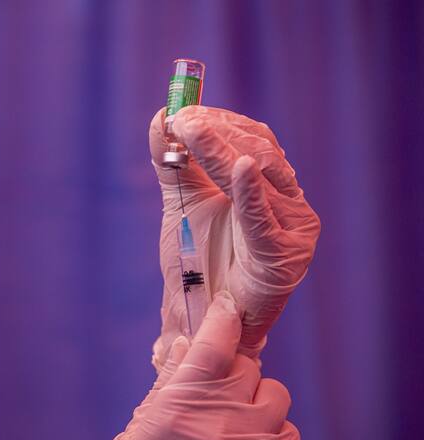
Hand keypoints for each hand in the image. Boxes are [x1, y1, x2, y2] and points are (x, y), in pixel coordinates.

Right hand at [113, 292, 299, 439]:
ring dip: (257, 401)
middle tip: (216, 391)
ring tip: (234, 424)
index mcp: (184, 402)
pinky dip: (272, 433)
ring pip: (274, 395)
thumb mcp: (145, 424)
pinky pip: (289, 431)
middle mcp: (225, 417)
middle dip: (234, 372)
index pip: (214, 341)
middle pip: (248, 365)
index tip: (228, 306)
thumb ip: (170, 383)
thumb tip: (189, 344)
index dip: (223, 317)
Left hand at [149, 106, 319, 367]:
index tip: (183, 110)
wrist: (202, 316)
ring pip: (259, 176)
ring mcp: (291, 227)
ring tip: (193, 132)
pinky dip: (251, 192)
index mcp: (267, 186)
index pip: (251, 137)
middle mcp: (286, 201)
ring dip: (222, 150)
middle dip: (217, 131)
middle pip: (258, 149)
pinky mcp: (284, 255)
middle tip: (182, 120)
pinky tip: (238, 166)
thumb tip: (160, 119)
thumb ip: (173, 165)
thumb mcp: (181, 203)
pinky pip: (264, 219)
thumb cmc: (198, 261)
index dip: (219, 120)